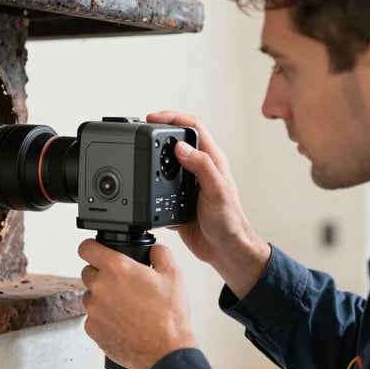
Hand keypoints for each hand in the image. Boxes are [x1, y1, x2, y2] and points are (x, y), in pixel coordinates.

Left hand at [79, 239, 195, 368]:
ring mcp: (94, 309)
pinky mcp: (92, 329)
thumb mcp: (173, 275)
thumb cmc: (168, 317)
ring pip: (90, 295)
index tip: (96, 250)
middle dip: (102, 275)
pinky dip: (103, 318)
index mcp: (117, 269)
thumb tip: (154, 250)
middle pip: (88, 272)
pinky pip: (93, 317)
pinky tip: (122, 321)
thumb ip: (160, 254)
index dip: (92, 247)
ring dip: (102, 297)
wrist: (164, 351)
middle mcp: (100, 287)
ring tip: (125, 306)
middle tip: (122, 284)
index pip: (87, 248)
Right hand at [147, 110, 270, 298]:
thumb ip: (201, 166)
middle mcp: (198, 169)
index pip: (192, 127)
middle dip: (158, 132)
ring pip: (165, 162)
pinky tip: (142, 183)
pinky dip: (149, 183)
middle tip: (141, 130)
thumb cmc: (230, 222)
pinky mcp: (176, 200)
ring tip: (139, 152)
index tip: (153, 118)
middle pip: (175, 140)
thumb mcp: (217, 191)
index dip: (173, 117)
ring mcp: (186, 184)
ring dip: (152, 157)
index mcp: (212, 160)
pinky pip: (158, 186)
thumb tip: (181, 148)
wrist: (224, 250)